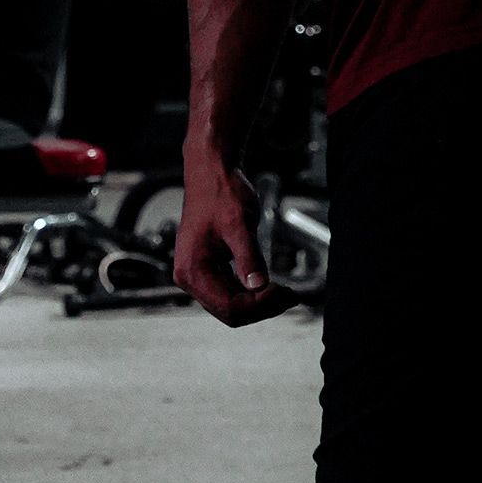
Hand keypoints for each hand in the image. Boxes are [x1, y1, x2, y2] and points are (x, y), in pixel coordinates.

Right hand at [172, 151, 293, 327]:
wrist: (211, 172)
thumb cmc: (220, 192)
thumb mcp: (238, 224)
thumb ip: (248, 257)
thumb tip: (259, 286)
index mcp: (192, 270)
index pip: (229, 307)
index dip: (259, 305)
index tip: (284, 292)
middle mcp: (190, 277)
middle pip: (229, 311)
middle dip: (262, 307)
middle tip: (291, 296)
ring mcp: (198, 274)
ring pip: (231, 304)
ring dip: (259, 302)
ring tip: (286, 293)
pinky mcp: (208, 268)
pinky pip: (230, 291)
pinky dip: (252, 291)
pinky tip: (271, 286)